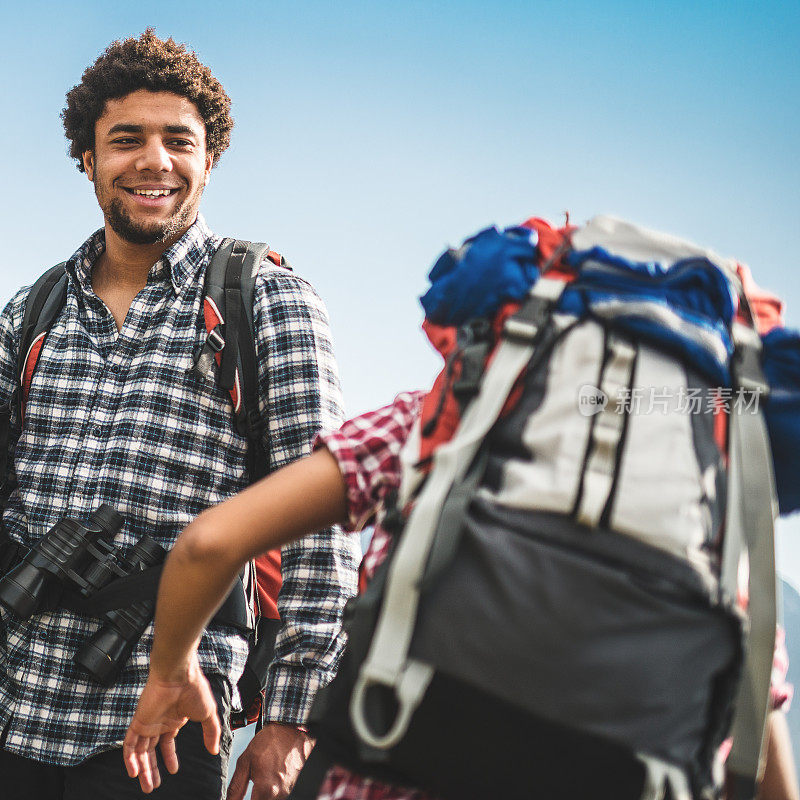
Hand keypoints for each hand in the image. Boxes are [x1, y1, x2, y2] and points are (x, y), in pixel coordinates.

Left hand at [123, 655, 220, 793]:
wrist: (179, 675)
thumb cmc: (195, 689)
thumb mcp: (208, 714)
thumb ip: (211, 733)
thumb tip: (215, 750)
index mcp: (174, 719)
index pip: (167, 743)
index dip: (169, 757)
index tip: (173, 771)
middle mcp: (159, 722)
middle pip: (151, 751)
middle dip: (151, 770)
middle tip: (152, 787)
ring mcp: (148, 722)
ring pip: (140, 751)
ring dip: (142, 769)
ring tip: (147, 786)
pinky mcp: (139, 721)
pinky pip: (129, 743)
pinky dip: (129, 758)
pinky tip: (133, 772)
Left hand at [227, 722, 314, 799]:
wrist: (291, 729)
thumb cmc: (269, 741)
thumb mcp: (245, 761)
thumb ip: (236, 787)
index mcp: (266, 789)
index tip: (240, 797)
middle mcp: (280, 794)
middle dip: (254, 797)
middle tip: (252, 784)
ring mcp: (289, 790)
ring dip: (264, 794)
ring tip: (263, 776)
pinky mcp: (294, 785)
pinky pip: (280, 794)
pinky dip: (273, 789)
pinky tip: (272, 775)